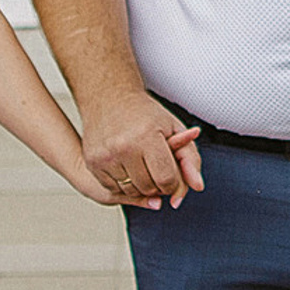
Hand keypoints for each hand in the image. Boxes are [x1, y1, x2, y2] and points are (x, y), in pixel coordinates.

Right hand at [80, 93, 206, 209]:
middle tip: (156, 167)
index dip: (173, 183)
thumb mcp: (174, 129)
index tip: (170, 174)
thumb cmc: (145, 114)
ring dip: (140, 185)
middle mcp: (124, 146)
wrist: (110, 98)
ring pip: (131, 191)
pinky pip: (113, 188)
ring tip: (141, 165)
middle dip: (157, 184)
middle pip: (148, 188)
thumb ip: (190, 159)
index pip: (166, 180)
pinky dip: (123, 183)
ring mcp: (106, 155)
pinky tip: (126, 165)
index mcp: (147, 136)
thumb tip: (197, 187)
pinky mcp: (92, 161)